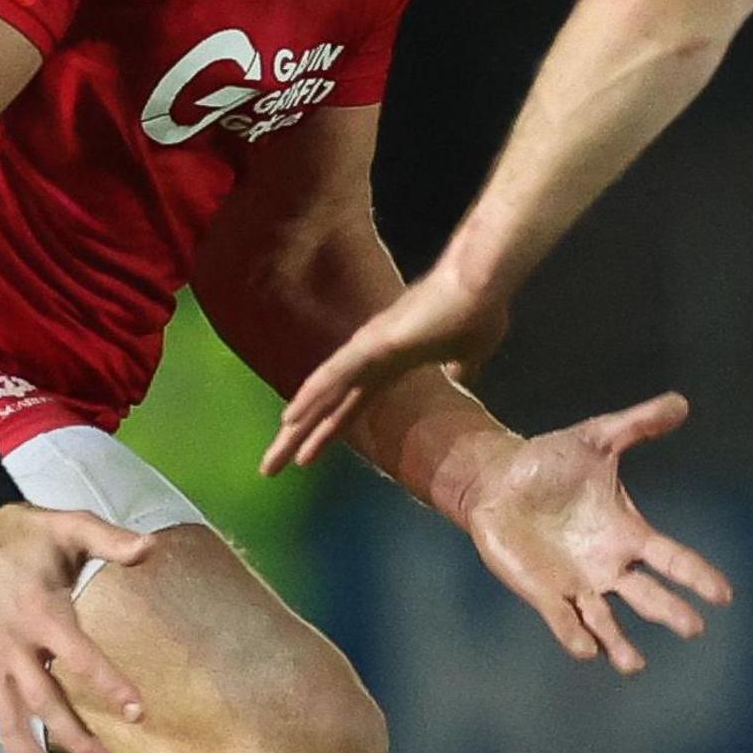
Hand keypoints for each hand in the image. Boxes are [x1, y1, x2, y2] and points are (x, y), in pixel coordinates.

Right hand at [0, 504, 157, 752]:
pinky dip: (9, 746)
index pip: (77, 655)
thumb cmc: (31, 532)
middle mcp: (12, 641)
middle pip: (42, 699)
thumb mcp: (71, 523)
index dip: (107, 683)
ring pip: (9, 718)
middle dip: (71, 736)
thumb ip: (110, 538)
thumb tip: (150, 547)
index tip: (136, 711)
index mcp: (39, 609)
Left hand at [264, 262, 510, 473]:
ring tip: (272, 456)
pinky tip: (289, 418)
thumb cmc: (477, 311)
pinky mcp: (374, 342)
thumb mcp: (470, 352)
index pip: (352, 405)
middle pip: (327, 405)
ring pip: (323, 392)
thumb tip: (460, 379)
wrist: (482, 285)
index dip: (329, 430)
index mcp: (392, 364)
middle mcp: (370, 357)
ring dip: (297, 425)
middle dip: (300, 438)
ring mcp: (369, 348)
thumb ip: (460, 368)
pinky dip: (311, 395)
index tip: (307, 456)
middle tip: (270, 468)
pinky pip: (335, 373)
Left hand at [453, 393, 734, 673]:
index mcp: (628, 533)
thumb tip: (681, 402)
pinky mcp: (543, 593)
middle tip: (694, 629)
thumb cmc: (549, 462)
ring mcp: (576, 584)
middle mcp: (609, 566)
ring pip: (606, 621)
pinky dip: (575, 636)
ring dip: (621, 643)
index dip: (698, 576)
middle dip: (670, 612)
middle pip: (647, 596)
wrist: (497, 481)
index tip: (724, 595)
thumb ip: (638, 424)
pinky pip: (563, 619)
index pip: (672, 559)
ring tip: (634, 665)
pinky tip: (586, 650)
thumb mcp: (596, 439)